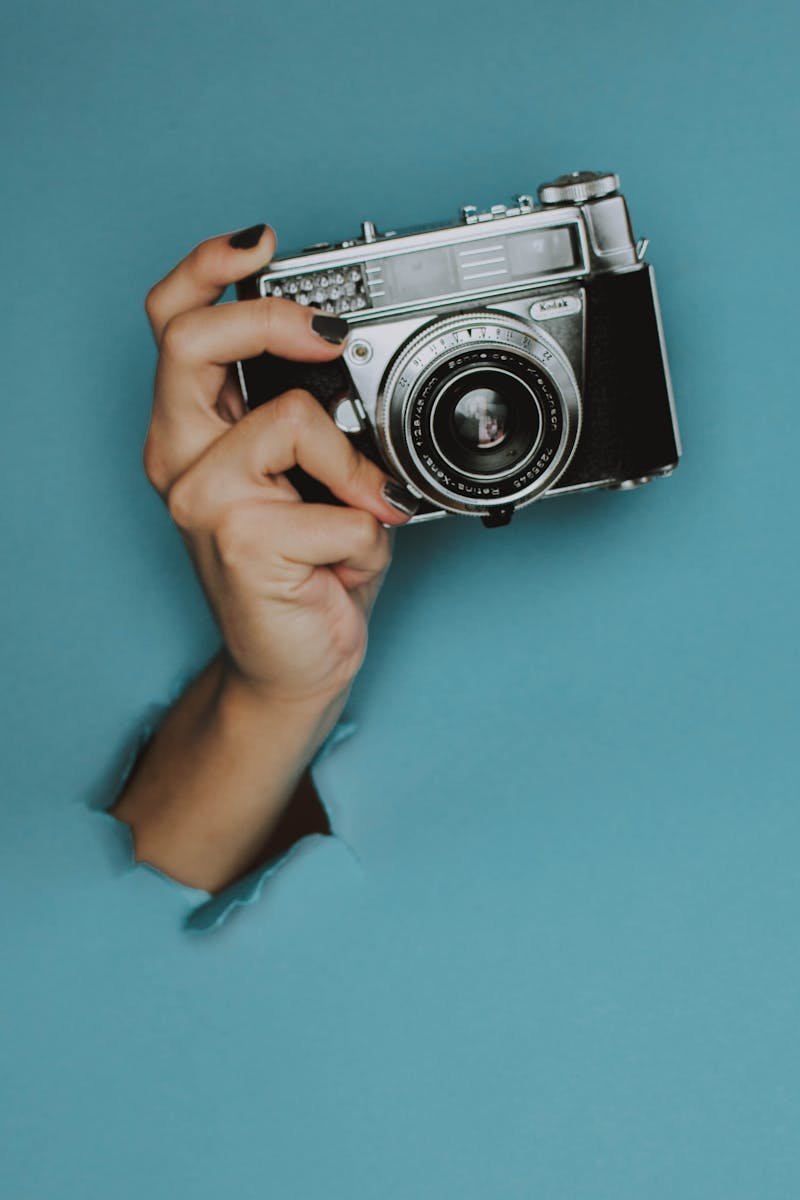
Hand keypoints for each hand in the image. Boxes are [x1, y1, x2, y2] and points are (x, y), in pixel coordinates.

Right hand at [142, 224, 415, 708]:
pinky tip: (348, 560)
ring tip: (364, 503)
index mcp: (192, 431)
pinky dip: (368, 532)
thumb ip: (319, 422)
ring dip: (349, 461)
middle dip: (270, 317)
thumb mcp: (314, 479)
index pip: (172, 323)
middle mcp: (180, 458)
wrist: (296, 661)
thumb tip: (355, 372)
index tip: (262, 244)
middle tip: (326, 337)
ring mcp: (202, 500)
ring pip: (288, 418)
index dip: (208, 268)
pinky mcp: (240, 542)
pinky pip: (338, 506)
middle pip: (187, 339)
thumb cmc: (307, 569)